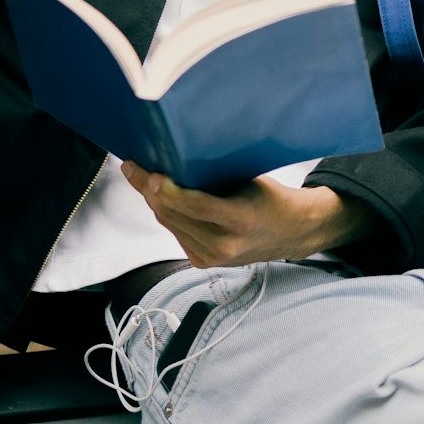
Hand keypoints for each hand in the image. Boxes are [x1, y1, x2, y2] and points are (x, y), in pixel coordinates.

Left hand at [120, 161, 367, 268]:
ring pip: (169, 224)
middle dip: (148, 190)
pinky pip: (175, 233)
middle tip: (133, 167)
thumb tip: (176, 160)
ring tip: (139, 177)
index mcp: (241, 220)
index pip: (197, 206)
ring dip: (153, 201)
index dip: (169, 191)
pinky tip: (159, 197)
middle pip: (175, 215)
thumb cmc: (270, 198)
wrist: (291, 233)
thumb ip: (215, 178)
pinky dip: (166, 214)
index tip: (150, 173)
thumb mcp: (249, 181)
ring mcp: (213, 257)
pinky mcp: (204, 262)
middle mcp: (225, 245)